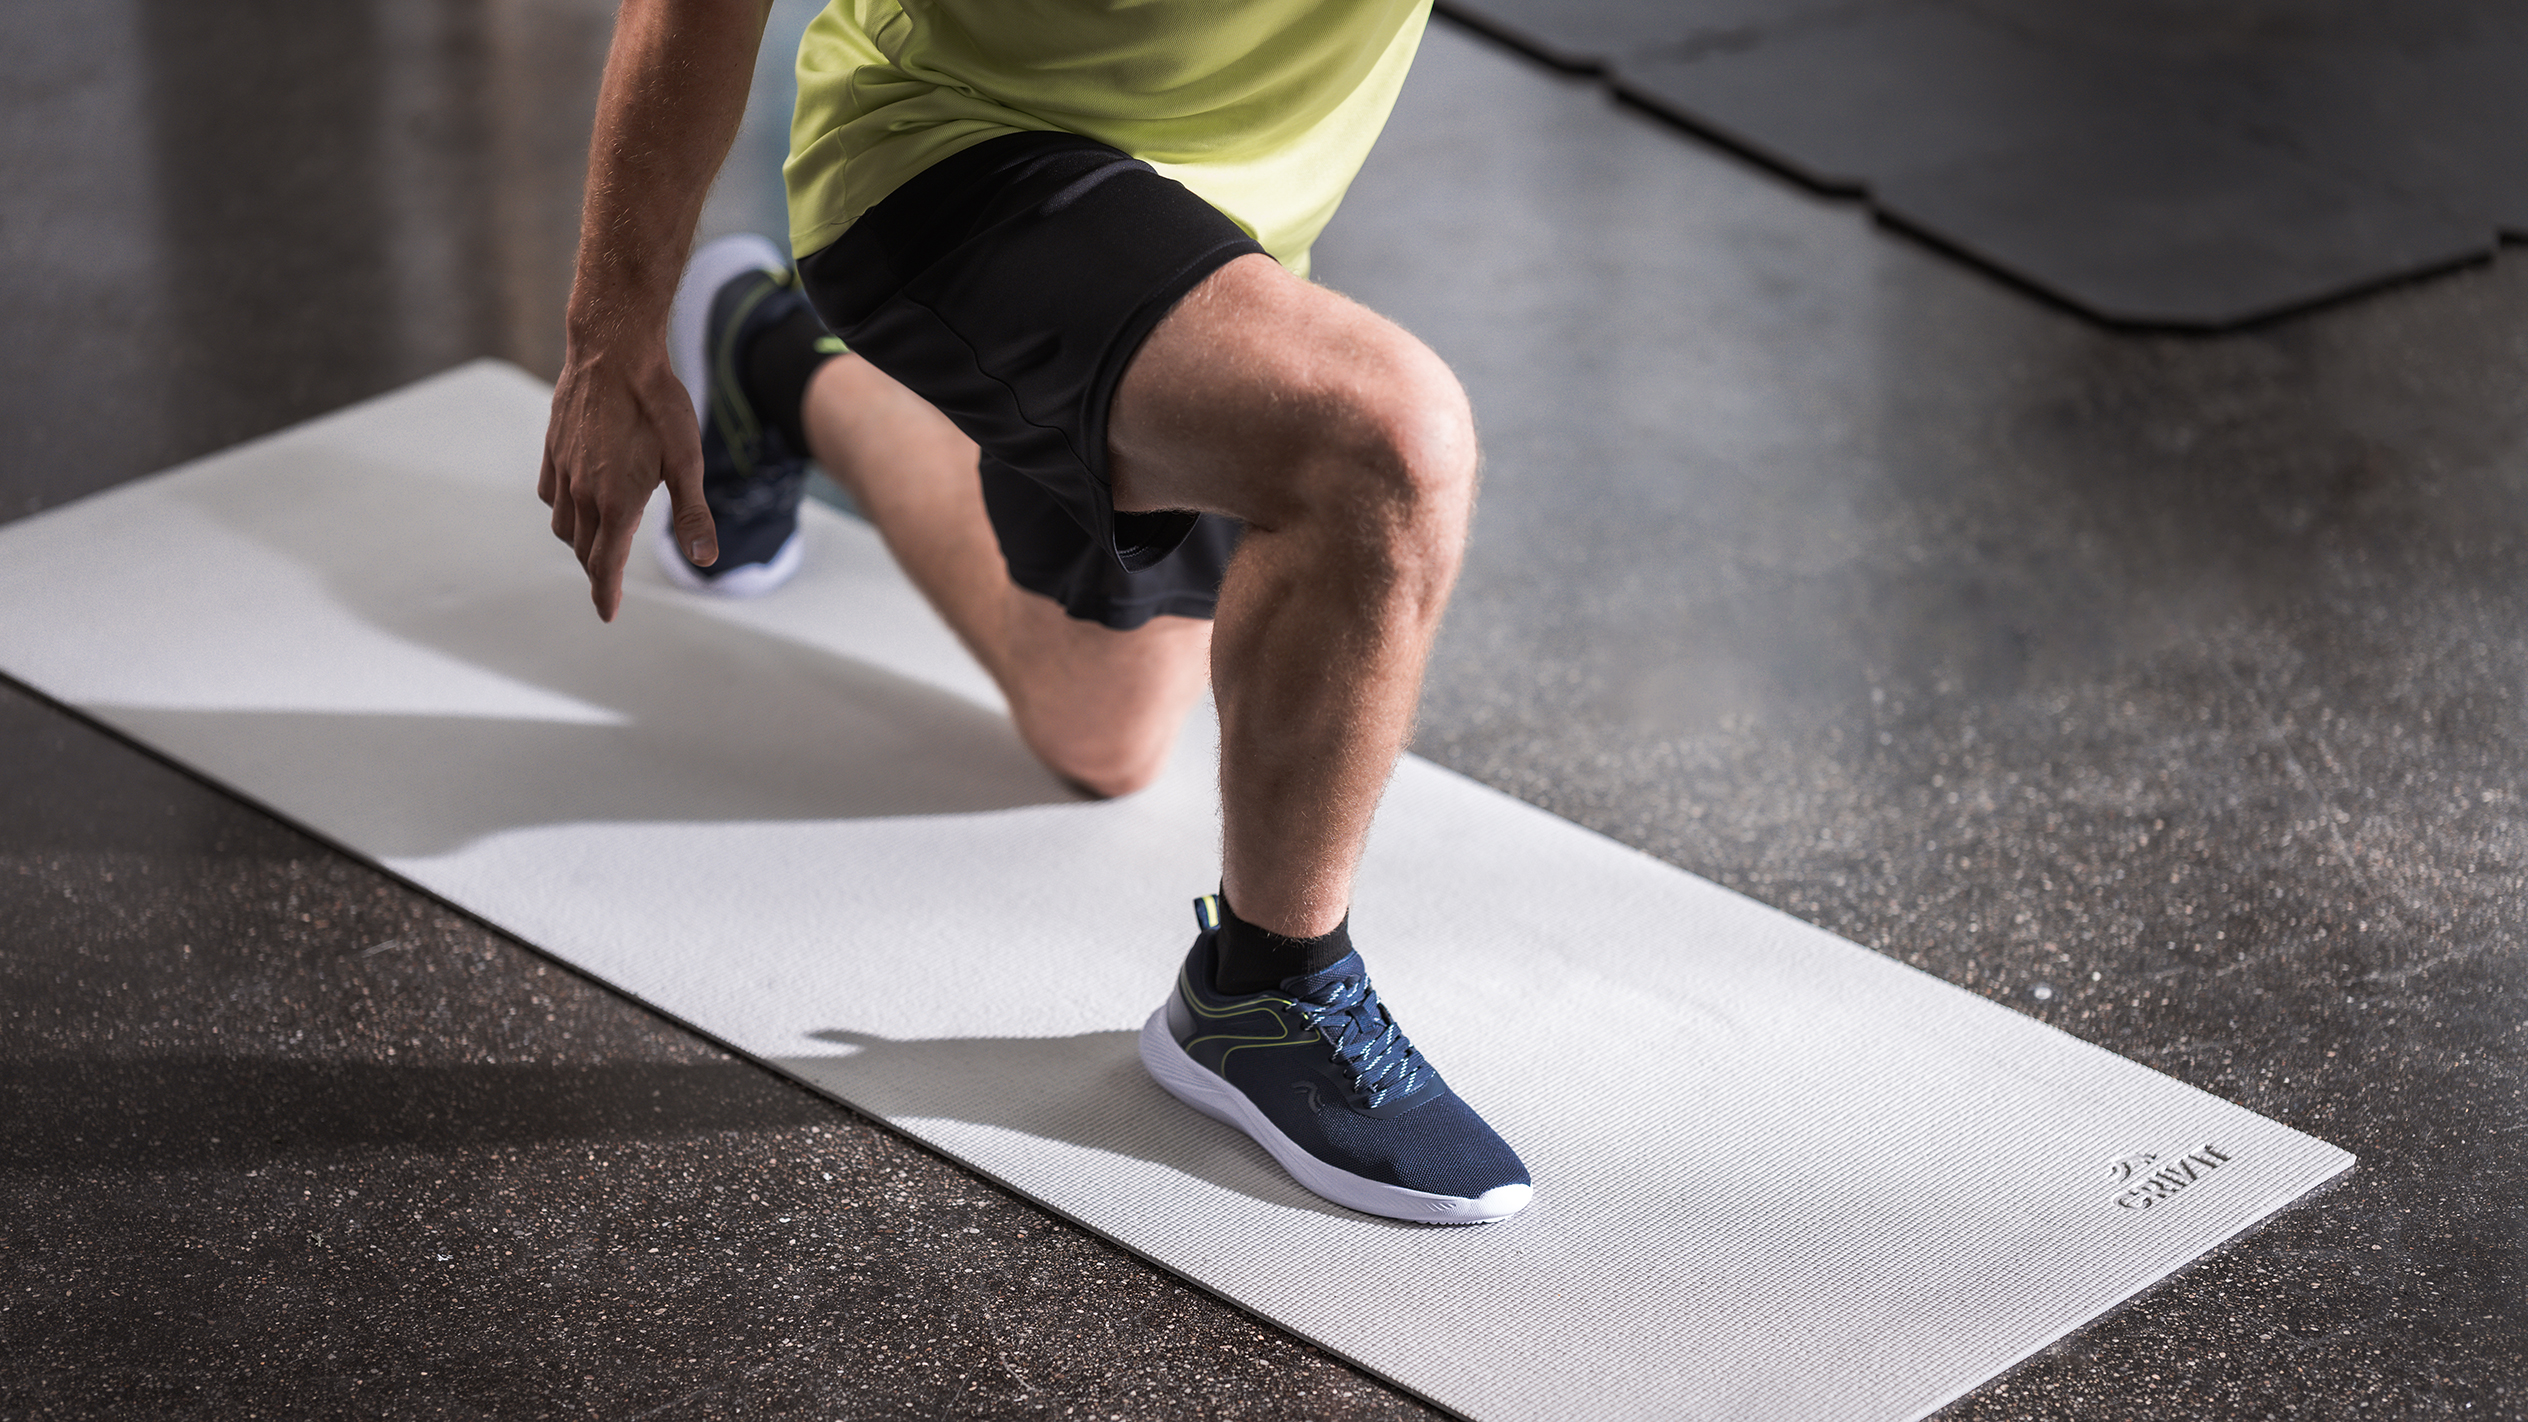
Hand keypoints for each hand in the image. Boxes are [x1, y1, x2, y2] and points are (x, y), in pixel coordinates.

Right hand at [536, 346, 718, 620]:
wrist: (613, 351)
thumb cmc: (658, 404)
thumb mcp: (687, 461)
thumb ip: (692, 514)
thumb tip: (704, 559)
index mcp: (617, 503)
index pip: (606, 564)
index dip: (605, 593)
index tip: (607, 614)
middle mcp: (583, 493)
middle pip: (584, 550)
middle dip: (596, 571)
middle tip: (606, 583)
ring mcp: (563, 471)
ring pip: (564, 525)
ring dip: (581, 542)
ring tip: (600, 543)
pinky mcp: (552, 450)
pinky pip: (551, 496)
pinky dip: (564, 510)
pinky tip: (580, 502)